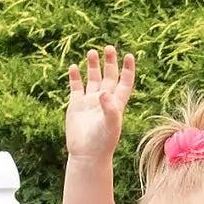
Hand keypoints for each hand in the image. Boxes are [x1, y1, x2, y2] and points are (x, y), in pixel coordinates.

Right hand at [64, 45, 136, 159]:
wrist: (86, 155)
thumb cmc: (103, 143)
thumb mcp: (110, 125)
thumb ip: (109, 108)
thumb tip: (104, 93)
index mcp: (116, 104)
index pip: (125, 82)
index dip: (128, 69)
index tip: (128, 56)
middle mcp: (104, 100)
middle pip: (109, 76)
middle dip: (110, 62)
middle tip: (109, 48)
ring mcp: (90, 102)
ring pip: (92, 79)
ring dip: (93, 66)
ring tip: (92, 52)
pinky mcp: (76, 106)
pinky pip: (76, 87)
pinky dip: (75, 77)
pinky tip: (74, 67)